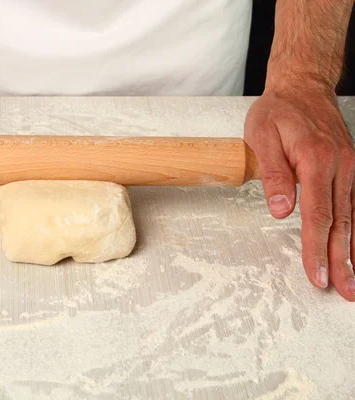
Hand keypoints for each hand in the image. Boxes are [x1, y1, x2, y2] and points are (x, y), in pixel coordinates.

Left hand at [245, 81, 354, 300]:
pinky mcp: (349, 168)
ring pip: (353, 217)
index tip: (315, 274)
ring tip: (352, 280)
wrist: (302, 86)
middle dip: (340, 260)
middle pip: (341, 222)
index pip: (316, 215)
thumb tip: (282, 211)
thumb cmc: (278, 111)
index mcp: (316, 160)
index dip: (315, 248)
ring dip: (353, 251)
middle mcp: (340, 166)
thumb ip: (273, 174)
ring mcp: (349, 168)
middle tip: (342, 290)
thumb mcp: (262, 136)